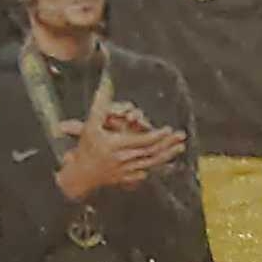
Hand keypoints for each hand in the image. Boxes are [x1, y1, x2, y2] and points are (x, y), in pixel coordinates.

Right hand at [55, 108, 186, 198]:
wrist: (80, 175)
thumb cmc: (86, 147)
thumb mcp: (91, 125)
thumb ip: (100, 104)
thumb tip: (106, 83)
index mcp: (116, 145)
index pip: (141, 141)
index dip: (155, 136)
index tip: (168, 129)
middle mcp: (124, 159)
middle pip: (150, 152)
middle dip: (168, 145)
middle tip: (181, 136)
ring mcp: (127, 170)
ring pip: (151, 163)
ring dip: (167, 155)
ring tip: (181, 147)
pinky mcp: (128, 178)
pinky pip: (146, 173)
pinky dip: (158, 168)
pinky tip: (168, 162)